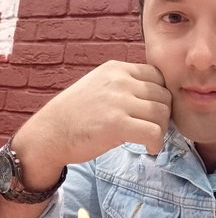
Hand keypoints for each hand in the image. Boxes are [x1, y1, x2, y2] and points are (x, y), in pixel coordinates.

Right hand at [14, 60, 171, 169]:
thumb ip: (126, 85)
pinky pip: (154, 132)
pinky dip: (156, 143)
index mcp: (117, 69)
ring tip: (149, 138)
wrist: (49, 134)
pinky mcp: (117, 124)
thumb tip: (158, 95)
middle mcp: (120, 80)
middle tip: (152, 128)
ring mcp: (118, 101)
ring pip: (162, 113)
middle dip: (163, 115)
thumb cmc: (76, 113)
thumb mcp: (100, 85)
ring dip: (161, 130)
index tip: (154, 111)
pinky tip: (149, 148)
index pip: (158, 76)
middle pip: (164, 96)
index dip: (161, 96)